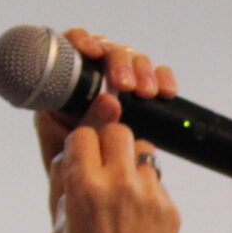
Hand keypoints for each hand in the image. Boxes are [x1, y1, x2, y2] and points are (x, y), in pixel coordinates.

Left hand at [32, 27, 177, 171]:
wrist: (94, 192)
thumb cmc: (71, 169)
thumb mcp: (72, 149)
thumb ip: (87, 124)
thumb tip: (110, 100)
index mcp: (65, 86)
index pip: (71, 47)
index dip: (81, 40)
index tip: (93, 51)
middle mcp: (92, 78)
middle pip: (106, 50)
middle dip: (119, 63)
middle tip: (126, 86)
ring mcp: (118, 83)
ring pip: (132, 59)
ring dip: (142, 71)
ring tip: (148, 93)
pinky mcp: (142, 93)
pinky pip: (156, 74)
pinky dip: (163, 78)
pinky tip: (167, 91)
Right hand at [46, 37, 180, 232]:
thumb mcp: (58, 229)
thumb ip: (64, 187)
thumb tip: (69, 156)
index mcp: (84, 187)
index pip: (83, 135)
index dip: (79, 148)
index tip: (79, 161)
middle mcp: (119, 185)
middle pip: (118, 131)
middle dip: (107, 144)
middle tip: (104, 166)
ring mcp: (150, 197)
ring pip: (143, 153)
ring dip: (130, 165)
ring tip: (122, 193)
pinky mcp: (170, 211)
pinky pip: (157, 183)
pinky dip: (146, 191)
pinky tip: (137, 218)